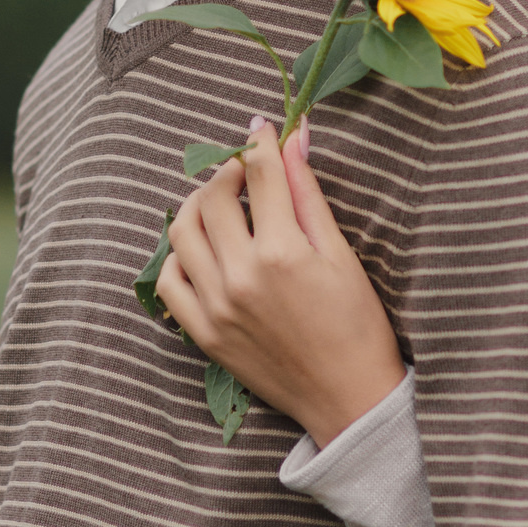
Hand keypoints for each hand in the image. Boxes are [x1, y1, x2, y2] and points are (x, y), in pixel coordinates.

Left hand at [158, 121, 406, 449]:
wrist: (348, 399)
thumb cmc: (357, 325)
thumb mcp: (341, 254)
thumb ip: (308, 194)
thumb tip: (294, 139)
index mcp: (283, 252)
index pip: (259, 173)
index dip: (260, 142)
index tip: (262, 127)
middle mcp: (241, 277)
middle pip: (213, 196)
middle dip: (228, 170)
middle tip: (245, 170)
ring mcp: (216, 307)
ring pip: (181, 233)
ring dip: (198, 206)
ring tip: (222, 205)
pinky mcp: (204, 334)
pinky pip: (169, 281)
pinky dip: (180, 256)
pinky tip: (205, 251)